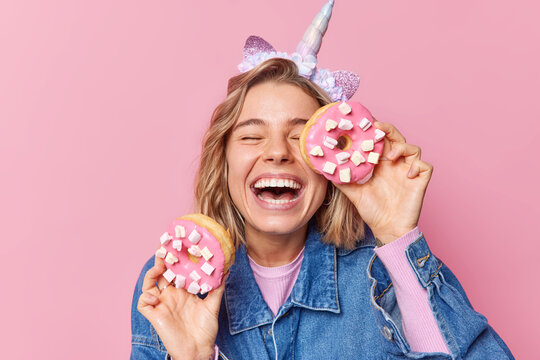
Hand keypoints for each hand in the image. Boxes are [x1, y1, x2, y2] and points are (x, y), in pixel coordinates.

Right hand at [137, 256, 224, 359]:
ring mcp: (161, 304)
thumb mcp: (213, 305)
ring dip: (151, 274)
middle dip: (161, 260)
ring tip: (158, 268)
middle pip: (161, 273)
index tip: (177, 244)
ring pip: (149, 284)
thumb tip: (226, 269)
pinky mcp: (154, 315)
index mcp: (182, 291)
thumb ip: (217, 287)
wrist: (199, 350)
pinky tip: (155, 296)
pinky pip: (143, 303)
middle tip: (165, 248)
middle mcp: (170, 295)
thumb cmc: (205, 329)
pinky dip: (145, 297)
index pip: (176, 270)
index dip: (174, 258)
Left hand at [335, 120, 433, 244]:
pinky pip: (425, 166)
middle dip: (389, 130)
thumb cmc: (373, 212)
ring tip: (389, 157)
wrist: (387, 229)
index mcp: (381, 165)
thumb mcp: (353, 193)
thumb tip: (324, 170)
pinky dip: (417, 166)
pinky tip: (407, 174)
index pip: (381, 141)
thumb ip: (341, 180)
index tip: (365, 122)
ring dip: (402, 148)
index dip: (376, 130)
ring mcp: (409, 172)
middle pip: (397, 138)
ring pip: (413, 149)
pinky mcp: (420, 181)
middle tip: (378, 128)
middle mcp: (396, 165)